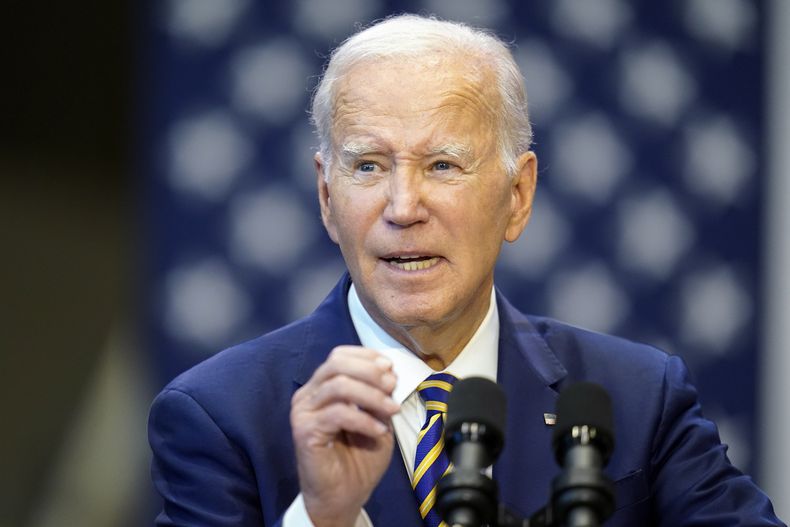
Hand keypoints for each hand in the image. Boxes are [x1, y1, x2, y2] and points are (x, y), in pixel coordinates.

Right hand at [290, 346, 399, 526]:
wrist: (344, 495)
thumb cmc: (359, 458)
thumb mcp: (377, 418)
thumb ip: (378, 395)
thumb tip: (388, 373)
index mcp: (323, 386)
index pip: (340, 355)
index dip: (366, 356)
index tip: (390, 368)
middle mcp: (309, 394)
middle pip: (337, 364)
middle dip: (370, 371)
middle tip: (392, 385)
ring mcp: (303, 411)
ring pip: (338, 386)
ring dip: (371, 395)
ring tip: (392, 410)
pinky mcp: (304, 430)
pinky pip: (337, 414)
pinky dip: (363, 419)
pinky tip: (378, 431)